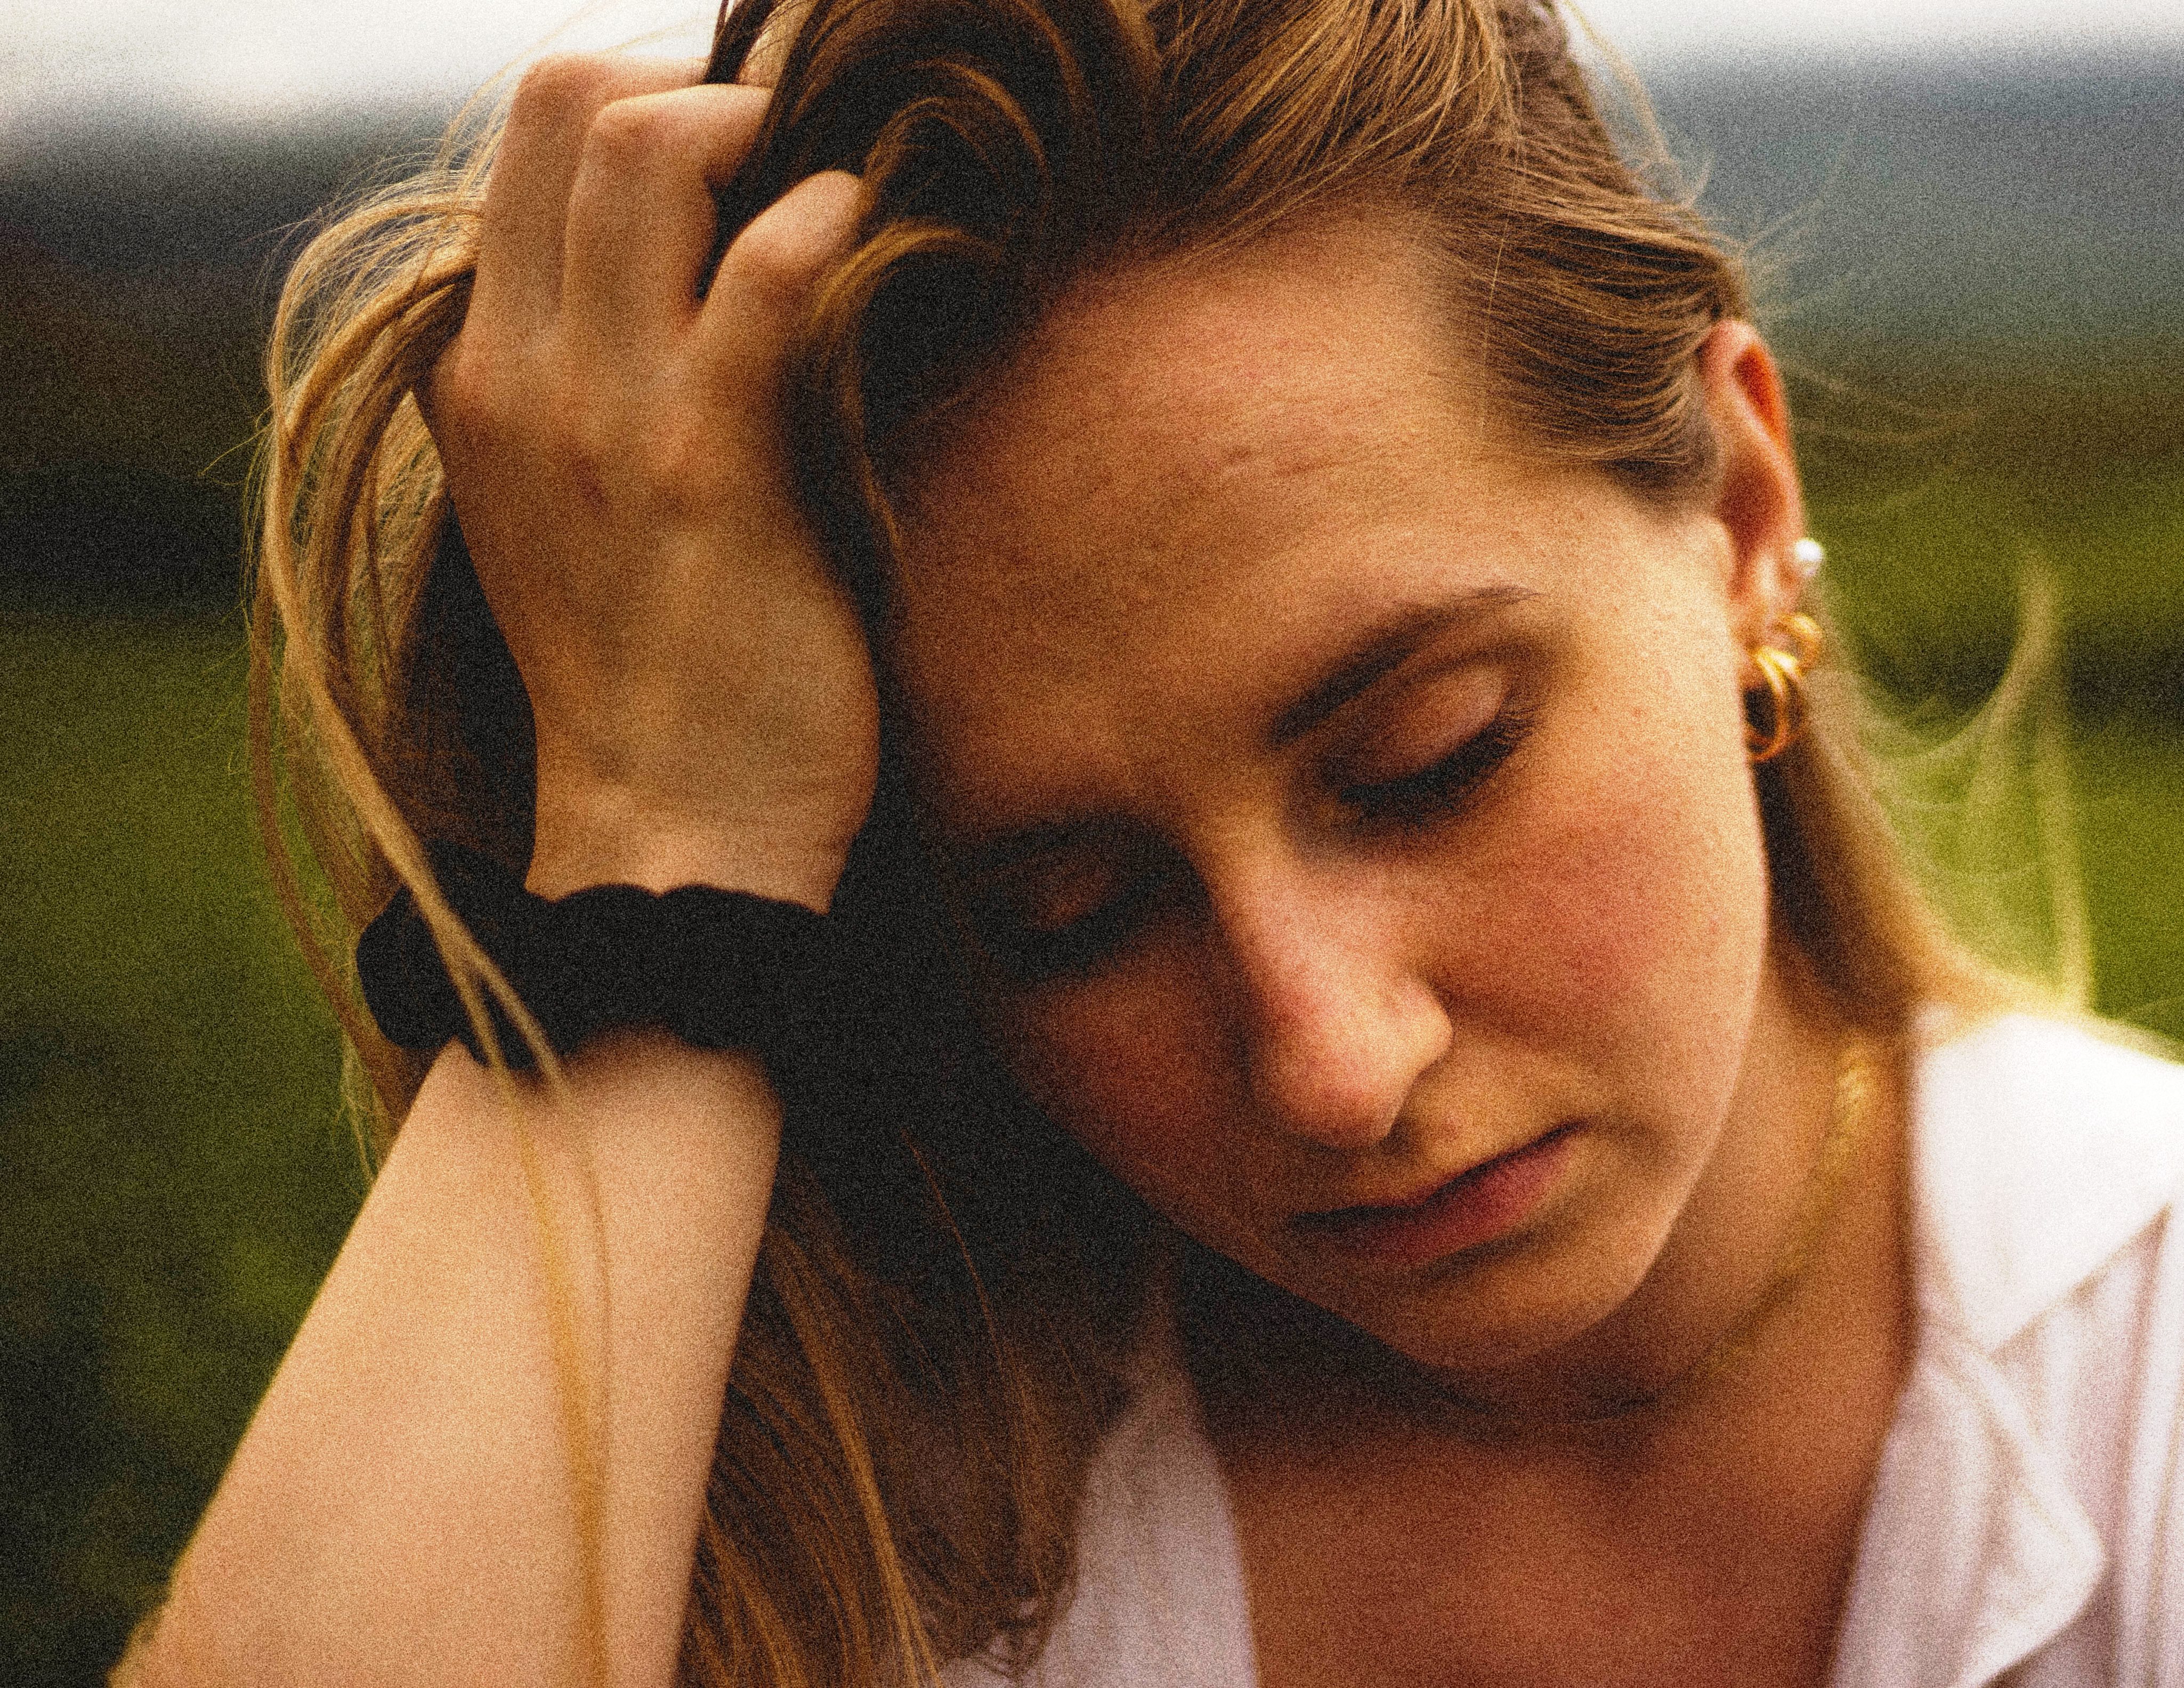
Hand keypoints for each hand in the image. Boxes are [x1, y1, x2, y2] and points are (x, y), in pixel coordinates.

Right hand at [424, 55, 876, 909]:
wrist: (669, 830)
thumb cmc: (648, 672)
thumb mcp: (563, 511)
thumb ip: (581, 386)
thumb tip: (672, 273)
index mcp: (480, 374)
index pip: (524, 135)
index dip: (637, 90)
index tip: (727, 129)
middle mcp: (522, 372)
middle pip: (569, 104)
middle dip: (693, 81)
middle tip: (785, 130)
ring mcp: (606, 417)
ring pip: (645, 155)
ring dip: (757, 124)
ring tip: (825, 168)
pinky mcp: (713, 469)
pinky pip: (764, 277)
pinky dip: (824, 218)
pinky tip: (865, 227)